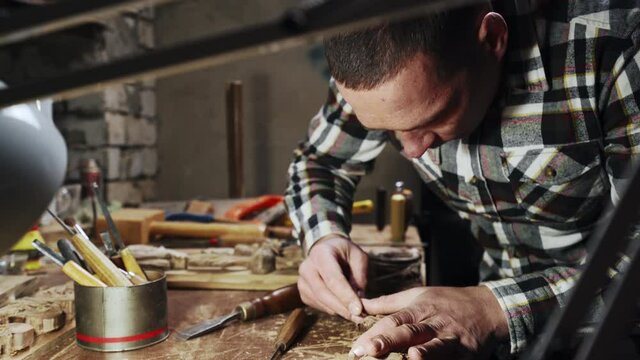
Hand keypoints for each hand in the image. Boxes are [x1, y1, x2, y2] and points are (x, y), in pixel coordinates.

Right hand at [298, 236, 368, 321]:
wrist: (327, 249)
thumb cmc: (345, 253)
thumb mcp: (358, 256)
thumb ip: (360, 277)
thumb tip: (361, 300)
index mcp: (321, 254)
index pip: (333, 278)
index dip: (345, 296)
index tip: (358, 310)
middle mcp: (307, 267)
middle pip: (323, 293)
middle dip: (342, 308)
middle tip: (360, 317)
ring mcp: (302, 281)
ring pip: (320, 302)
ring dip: (339, 311)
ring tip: (356, 314)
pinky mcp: (303, 292)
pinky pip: (318, 306)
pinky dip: (332, 310)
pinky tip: (343, 307)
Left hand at [349, 286, 508, 359]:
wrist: (488, 308)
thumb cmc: (448, 302)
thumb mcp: (418, 295)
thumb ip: (389, 303)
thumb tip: (361, 304)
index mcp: (419, 309)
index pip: (393, 321)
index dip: (374, 332)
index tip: (357, 346)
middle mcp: (434, 324)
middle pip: (409, 332)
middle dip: (388, 342)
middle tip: (368, 350)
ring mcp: (451, 339)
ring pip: (435, 347)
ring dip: (424, 354)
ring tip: (411, 357)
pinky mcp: (466, 354)